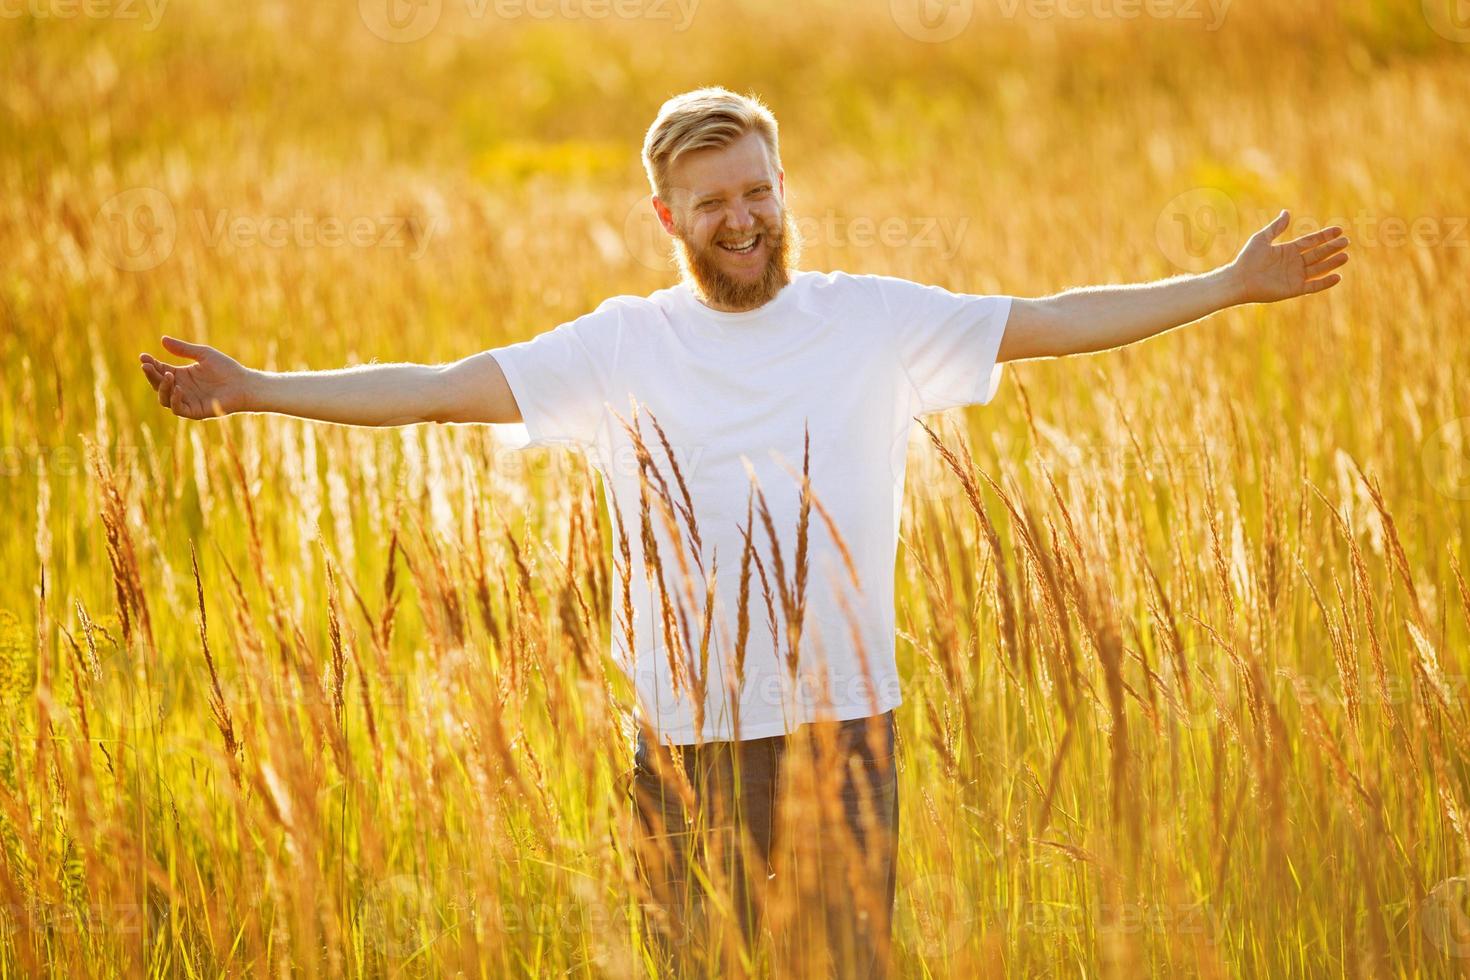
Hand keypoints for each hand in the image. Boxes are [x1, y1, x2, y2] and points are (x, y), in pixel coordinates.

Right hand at [138, 336, 254, 418]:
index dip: (150, 364)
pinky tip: (179, 388)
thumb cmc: (227, 368)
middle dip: (151, 375)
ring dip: (162, 387)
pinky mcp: (196, 411)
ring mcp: (187, 401)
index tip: (143, 356)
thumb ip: (183, 349)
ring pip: (164, 398)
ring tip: (168, 375)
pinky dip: (175, 399)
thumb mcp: (203, 354)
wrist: (244, 384)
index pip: (160, 370)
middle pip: (158, 384)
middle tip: (147, 365)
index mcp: (181, 375)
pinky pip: (179, 409)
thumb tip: (162, 340)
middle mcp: (181, 389)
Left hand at [1226, 209, 1349, 304]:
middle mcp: (1294, 263)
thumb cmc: (1247, 259)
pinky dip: (1325, 282)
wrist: (1238, 280)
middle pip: (1318, 254)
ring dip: (1332, 263)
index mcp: (1288, 250)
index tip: (1339, 230)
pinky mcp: (1294, 289)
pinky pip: (1313, 286)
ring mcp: (1295, 276)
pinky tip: (1338, 276)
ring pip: (1318, 269)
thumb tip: (1286, 212)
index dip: (1324, 236)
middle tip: (1345, 242)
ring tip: (1345, 256)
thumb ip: (1276, 227)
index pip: (1311, 242)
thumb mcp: (1262, 239)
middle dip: (1331, 248)